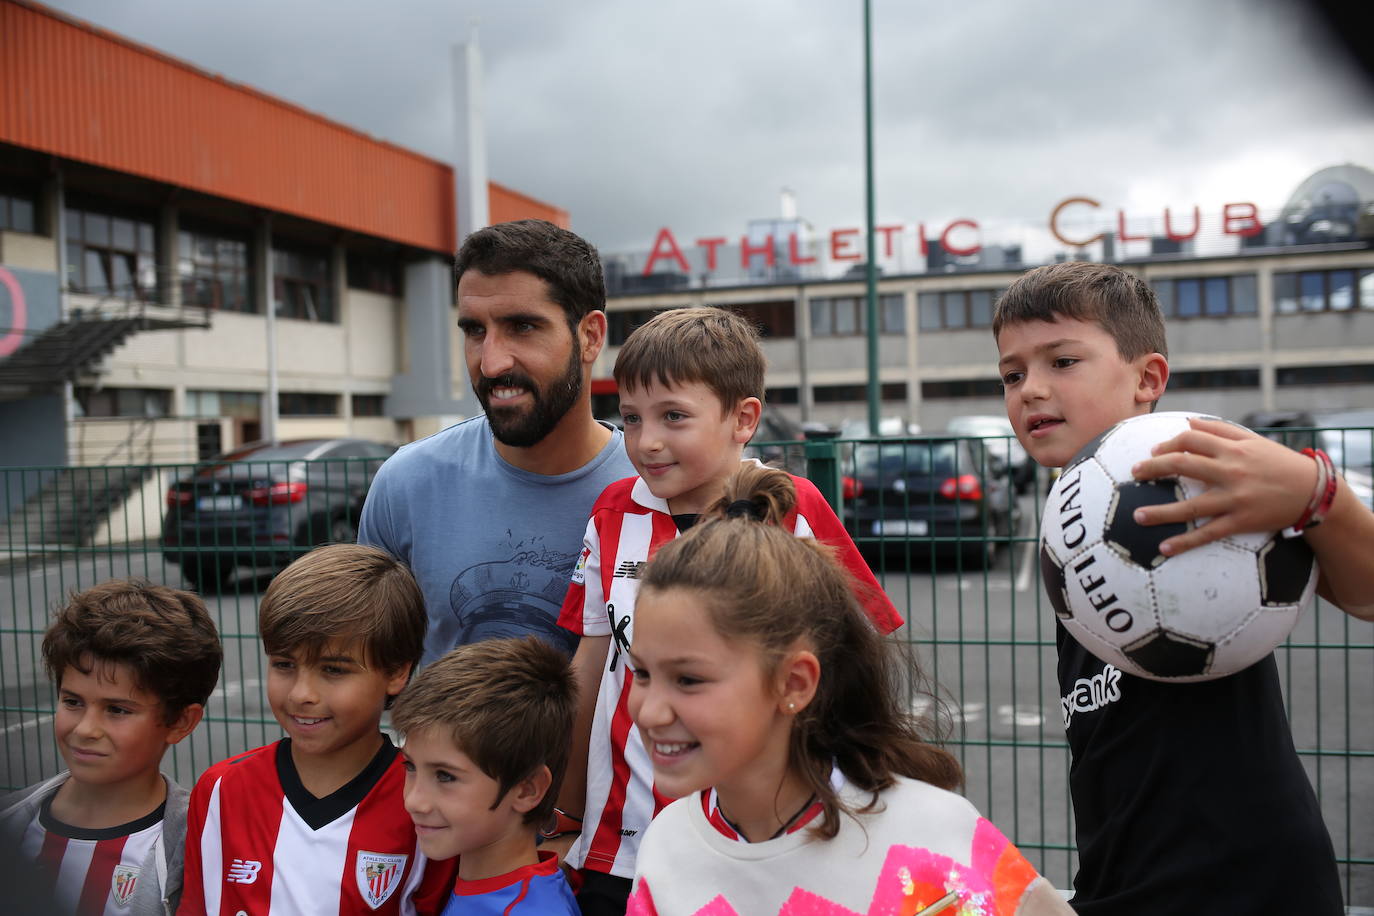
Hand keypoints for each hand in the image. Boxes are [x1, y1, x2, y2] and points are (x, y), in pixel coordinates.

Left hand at [1129, 417, 1316, 556]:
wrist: (1313, 492)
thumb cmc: (1279, 463)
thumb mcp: (1253, 441)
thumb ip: (1220, 430)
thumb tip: (1189, 422)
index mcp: (1232, 449)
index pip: (1190, 440)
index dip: (1167, 444)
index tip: (1152, 452)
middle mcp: (1231, 471)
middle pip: (1183, 465)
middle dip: (1153, 468)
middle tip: (1134, 474)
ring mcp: (1235, 498)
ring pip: (1191, 505)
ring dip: (1160, 512)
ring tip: (1137, 516)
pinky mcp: (1242, 521)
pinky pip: (1208, 533)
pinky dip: (1185, 542)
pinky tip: (1164, 549)